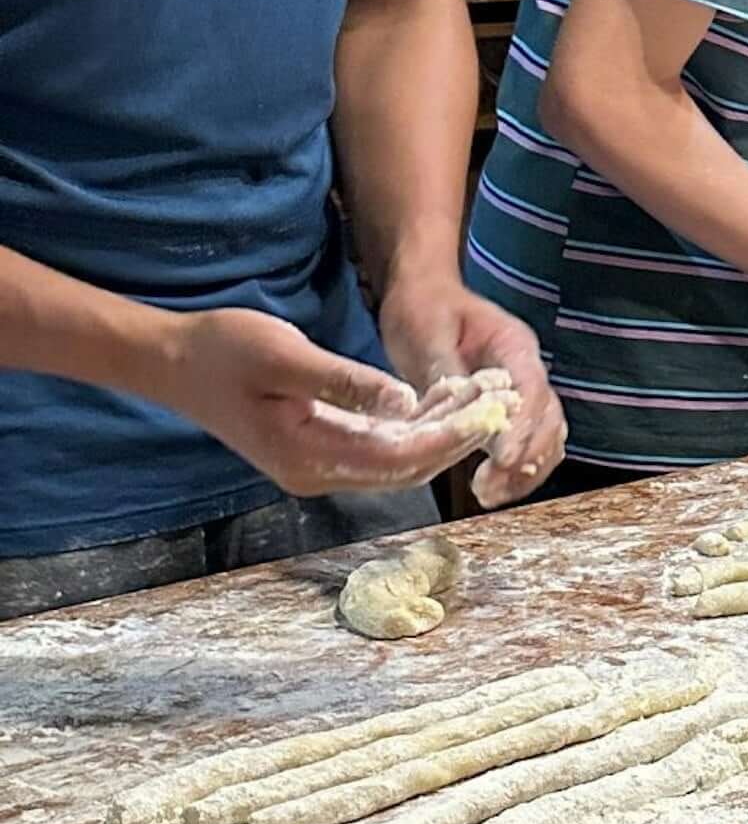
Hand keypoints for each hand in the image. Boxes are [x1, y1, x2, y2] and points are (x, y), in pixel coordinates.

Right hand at [150, 308, 499, 495]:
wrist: (174, 363)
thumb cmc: (225, 351)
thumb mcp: (285, 356)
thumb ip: (344, 381)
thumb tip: (405, 401)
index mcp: (307, 455)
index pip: (396, 458)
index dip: (446, 438)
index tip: (486, 413)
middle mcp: (316, 472)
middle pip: (403, 468)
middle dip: (453, 440)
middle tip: (497, 405)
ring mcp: (316, 465)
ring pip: (394, 460)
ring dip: (437, 434)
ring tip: (479, 398)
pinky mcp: (318, 449)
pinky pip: (377, 448)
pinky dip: (412, 429)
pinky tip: (439, 401)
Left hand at [379, 274, 567, 505]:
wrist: (423, 294)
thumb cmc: (425, 307)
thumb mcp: (427, 332)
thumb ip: (445, 371)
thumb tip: (457, 408)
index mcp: (514, 345)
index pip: (532, 391)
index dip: (523, 429)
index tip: (503, 463)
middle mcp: (526, 370)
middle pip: (549, 419)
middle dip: (527, 458)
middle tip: (490, 489)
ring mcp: (521, 390)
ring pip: (546, 435)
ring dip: (527, 469)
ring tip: (491, 495)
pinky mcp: (506, 408)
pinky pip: (527, 441)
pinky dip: (518, 467)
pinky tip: (493, 486)